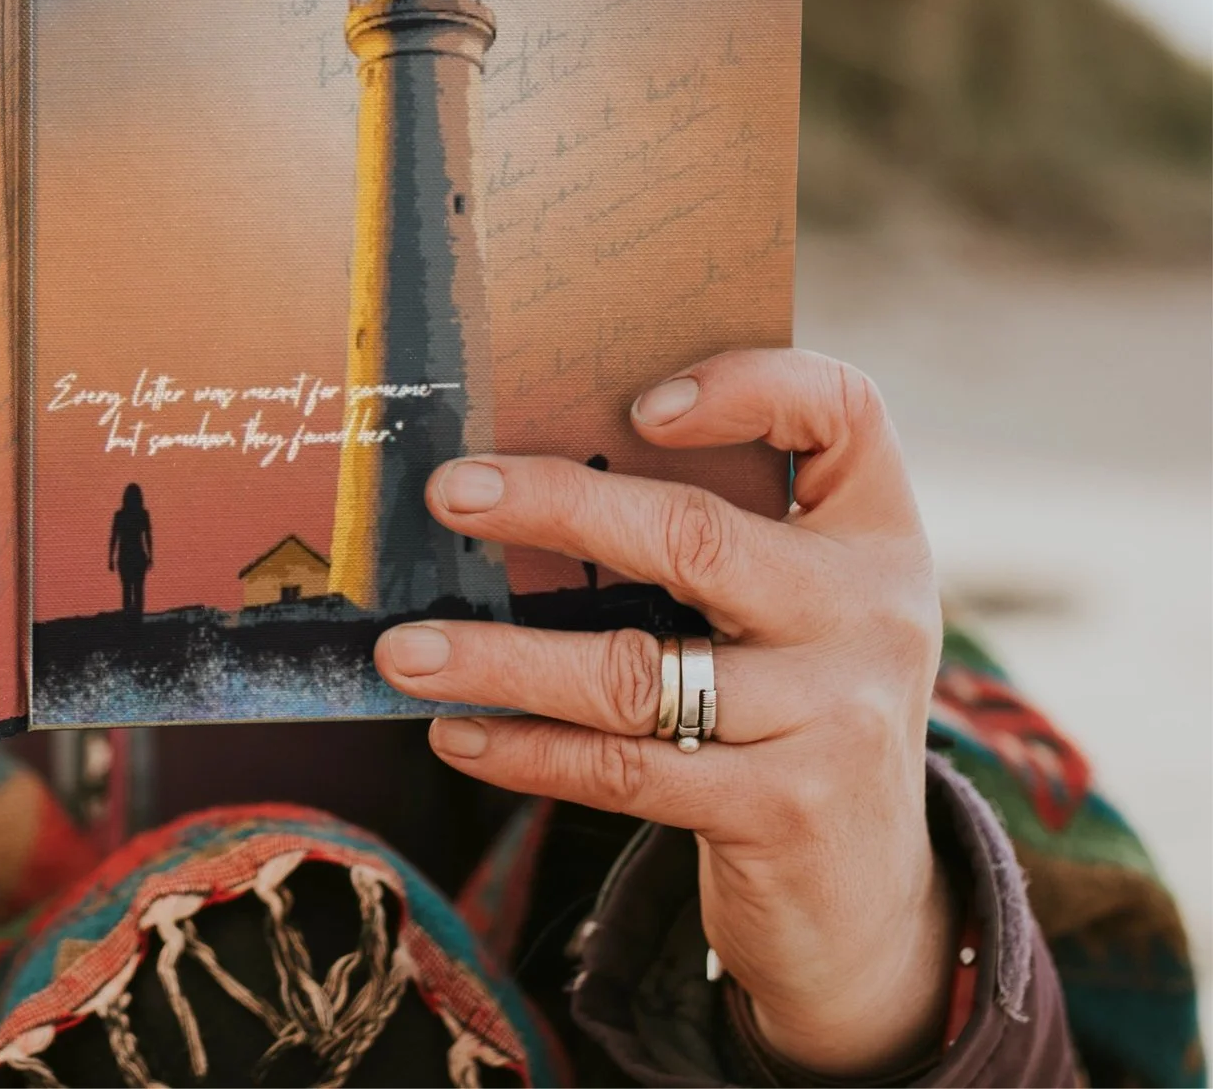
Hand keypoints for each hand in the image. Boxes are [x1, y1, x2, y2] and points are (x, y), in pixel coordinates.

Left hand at [375, 350, 950, 1078]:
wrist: (868, 894)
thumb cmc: (793, 708)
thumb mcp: (797, 609)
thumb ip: (719, 535)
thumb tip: (520, 473)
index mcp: (875, 536)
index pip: (843, 411)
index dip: (750, 385)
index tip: (638, 403)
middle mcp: (869, 614)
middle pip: (695, 535)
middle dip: (556, 506)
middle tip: (448, 492)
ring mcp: (832, 717)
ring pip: (632, 668)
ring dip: (500, 656)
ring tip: (404, 649)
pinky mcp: (779, 809)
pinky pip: (621, 767)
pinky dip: (524, 749)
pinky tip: (454, 734)